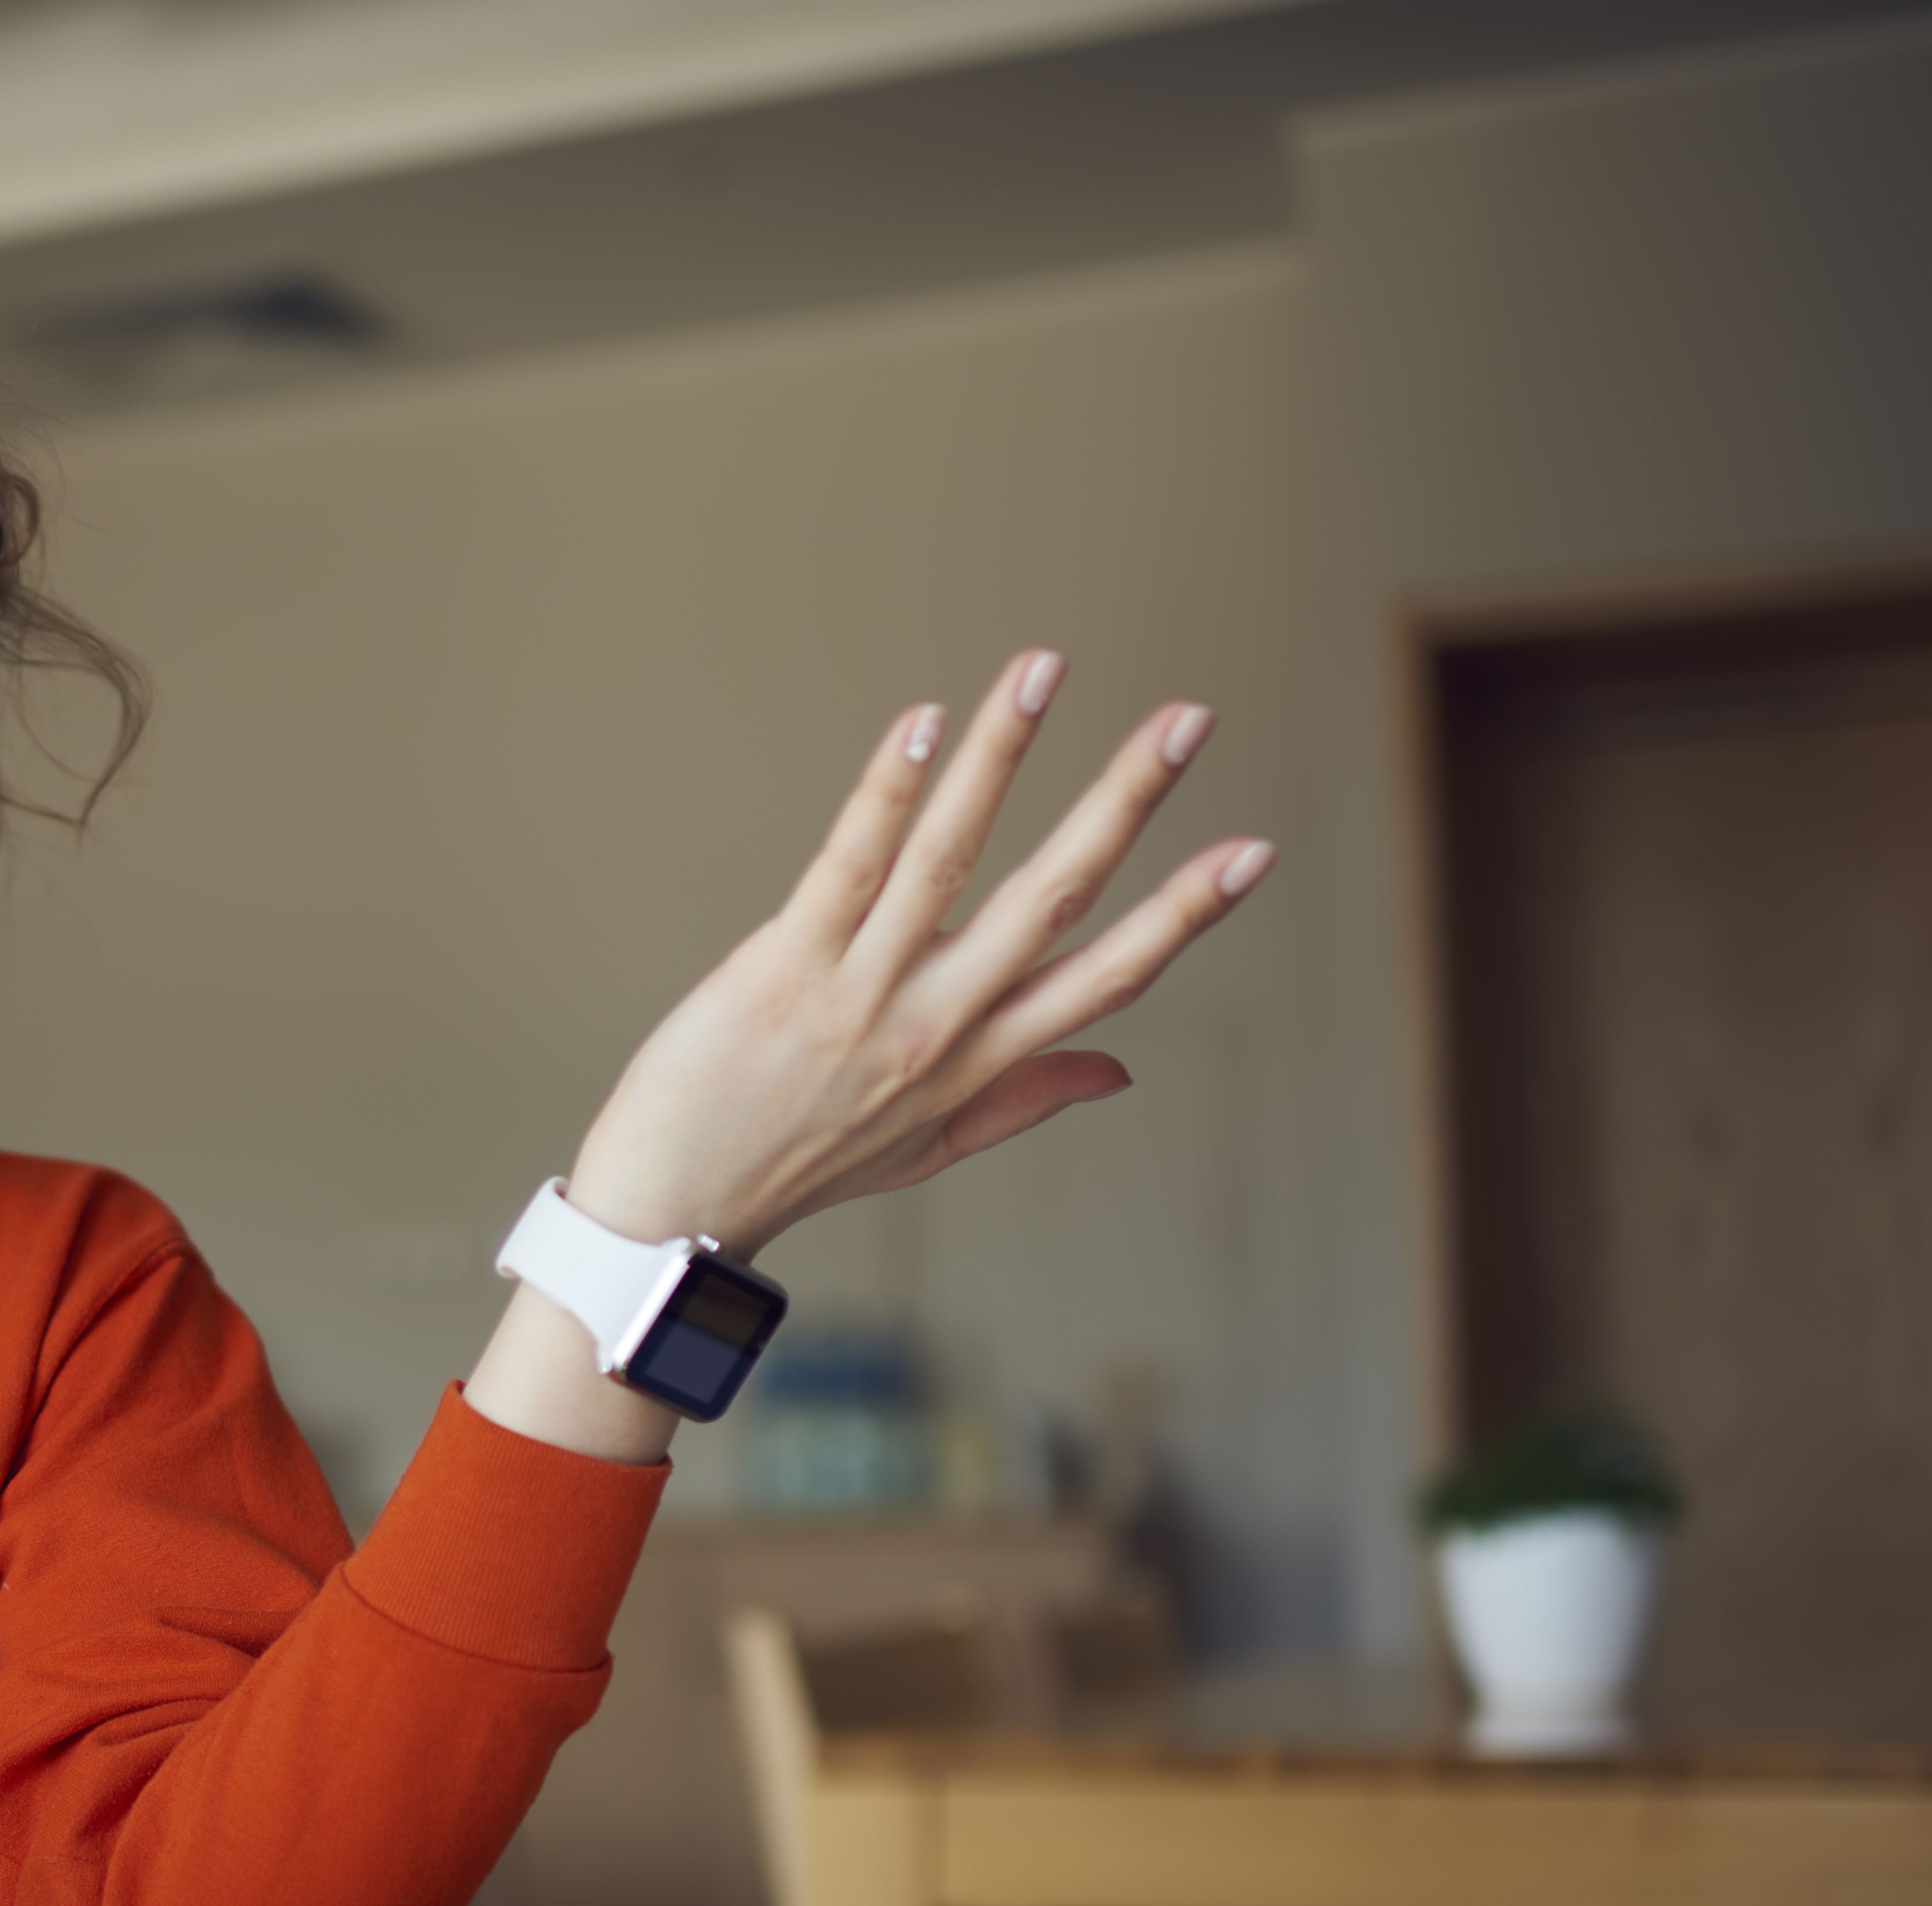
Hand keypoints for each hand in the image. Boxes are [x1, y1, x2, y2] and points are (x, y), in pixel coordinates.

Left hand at [468, 649, 1269, 1460]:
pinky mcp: (783, 969)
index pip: (1106, 975)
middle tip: (1189, 718)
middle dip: (1126, 804)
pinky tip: (925, 723)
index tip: (1256, 850)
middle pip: (1052, 898)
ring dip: (1002, 758)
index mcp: (977, 1060)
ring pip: (949, 859)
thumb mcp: (927, 1150)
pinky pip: (846, 865)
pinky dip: (888, 792)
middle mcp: (935, 1024)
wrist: (676, 1210)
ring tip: (1044, 668)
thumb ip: (1023, 1100)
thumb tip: (1121, 1070)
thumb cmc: (798, 1165)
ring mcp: (860, 994)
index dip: (1186, 913)